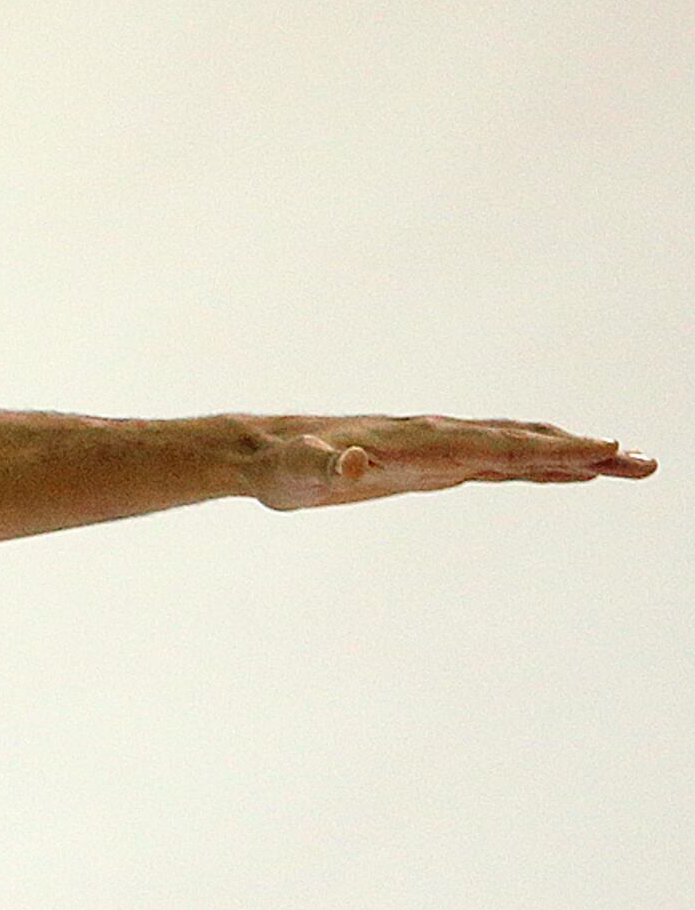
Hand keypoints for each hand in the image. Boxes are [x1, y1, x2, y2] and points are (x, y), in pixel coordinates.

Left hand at [249, 412, 653, 510]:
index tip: (604, 450)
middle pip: (524, 442)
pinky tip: (570, 472)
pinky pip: (498, 463)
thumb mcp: (299, 471)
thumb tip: (353, 464)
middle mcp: (438, 437)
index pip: (496, 444)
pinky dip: (539, 465)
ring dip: (574, 456)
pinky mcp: (433, 465)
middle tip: (644, 462)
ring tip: (631, 464)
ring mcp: (440, 449)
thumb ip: (326, 468)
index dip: (550, 449)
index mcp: (419, 440)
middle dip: (584, 451)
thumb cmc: (283, 464)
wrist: (266, 452)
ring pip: (519, 449)